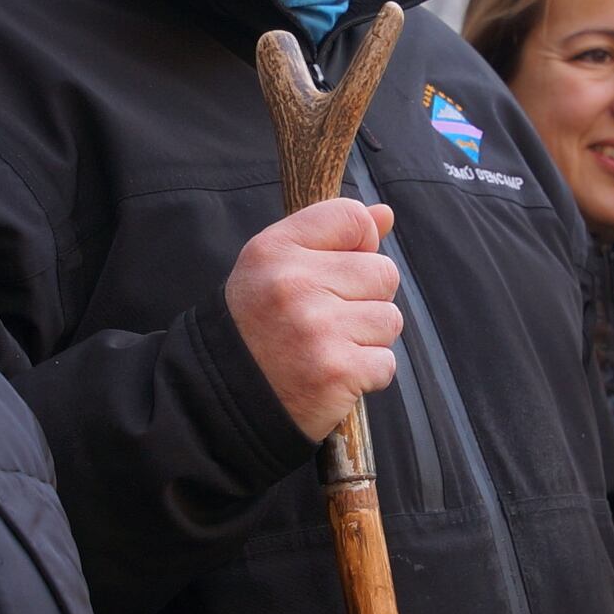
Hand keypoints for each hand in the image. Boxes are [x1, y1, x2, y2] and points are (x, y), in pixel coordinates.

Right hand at [227, 199, 401, 441]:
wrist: (223, 398)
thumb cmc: (257, 327)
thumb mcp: (275, 268)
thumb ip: (331, 234)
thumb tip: (385, 214)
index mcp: (274, 250)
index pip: (352, 218)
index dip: (359, 244)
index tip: (337, 271)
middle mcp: (293, 285)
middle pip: (383, 271)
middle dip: (366, 298)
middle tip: (327, 320)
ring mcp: (316, 329)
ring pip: (390, 318)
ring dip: (368, 339)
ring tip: (328, 347)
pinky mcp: (336, 372)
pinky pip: (386, 362)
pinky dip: (366, 374)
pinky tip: (332, 374)